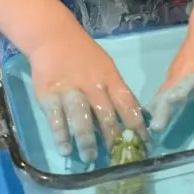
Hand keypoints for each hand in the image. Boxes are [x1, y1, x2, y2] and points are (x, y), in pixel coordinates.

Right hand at [30, 28, 145, 163]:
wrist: (53, 36)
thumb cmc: (83, 54)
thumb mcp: (106, 67)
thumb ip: (117, 90)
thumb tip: (132, 118)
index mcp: (109, 78)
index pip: (127, 104)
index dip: (137, 125)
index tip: (144, 144)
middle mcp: (91, 85)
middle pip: (105, 115)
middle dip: (113, 138)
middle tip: (116, 156)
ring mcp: (69, 90)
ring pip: (81, 118)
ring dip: (86, 140)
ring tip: (89, 157)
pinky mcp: (49, 94)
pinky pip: (56, 119)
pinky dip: (61, 135)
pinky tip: (65, 149)